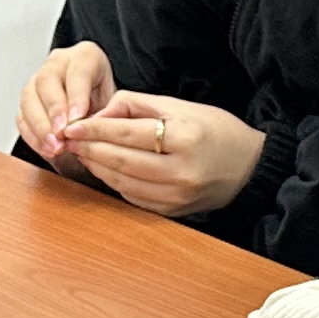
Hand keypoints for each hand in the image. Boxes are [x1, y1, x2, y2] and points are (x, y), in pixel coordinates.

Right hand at [18, 42, 116, 172]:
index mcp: (85, 57)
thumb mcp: (116, 103)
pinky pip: (22, 116)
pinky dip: (33, 135)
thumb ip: (106, 112)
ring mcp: (38, 80)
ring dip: (41, 126)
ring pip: (29, 98)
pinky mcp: (27, 101)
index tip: (78, 118)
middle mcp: (58, 64)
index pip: (78, 71)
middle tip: (62, 133)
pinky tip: (46, 148)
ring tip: (55, 147)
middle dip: (54, 110)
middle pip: (47, 81)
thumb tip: (92, 128)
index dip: (76, 95)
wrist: (97, 110)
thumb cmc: (108, 103)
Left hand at [55, 90, 262, 216]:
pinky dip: (113, 182)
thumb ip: (137, 105)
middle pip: (120, 160)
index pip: (128, 133)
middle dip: (89, 148)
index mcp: (185, 138)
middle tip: (68, 138)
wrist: (249, 167)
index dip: (95, 129)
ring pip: (122, 182)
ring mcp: (177, 196)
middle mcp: (181, 171)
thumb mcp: (180, 106)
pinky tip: (104, 169)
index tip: (72, 125)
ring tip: (82, 151)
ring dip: (96, 167)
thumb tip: (99, 114)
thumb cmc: (216, 131)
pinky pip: (132, 197)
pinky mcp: (173, 212)